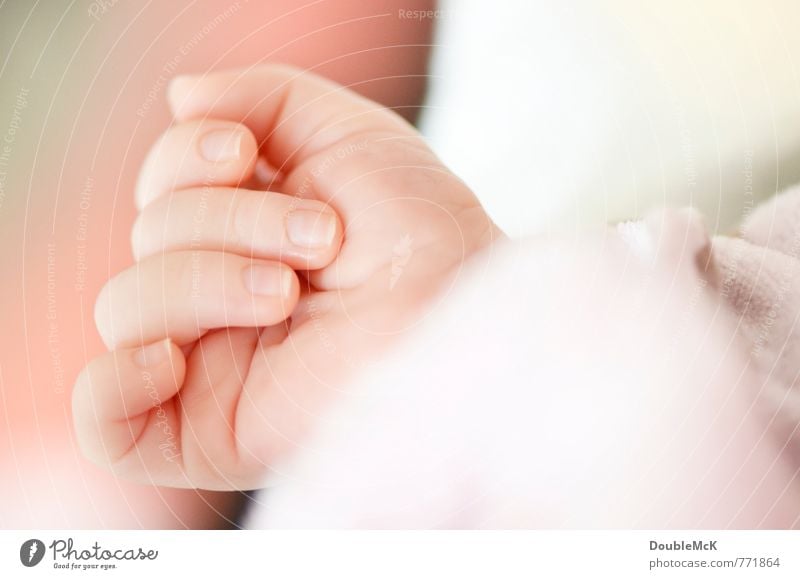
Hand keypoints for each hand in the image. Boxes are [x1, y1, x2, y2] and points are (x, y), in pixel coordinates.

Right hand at [73, 65, 499, 489]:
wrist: (465, 318)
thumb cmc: (422, 235)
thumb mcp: (349, 136)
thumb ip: (266, 100)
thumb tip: (181, 96)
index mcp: (241, 238)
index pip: (160, 191)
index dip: (181, 159)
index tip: (243, 151)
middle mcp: (218, 299)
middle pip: (147, 240)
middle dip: (229, 221)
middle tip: (320, 240)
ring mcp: (207, 367)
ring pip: (124, 309)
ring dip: (203, 281)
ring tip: (288, 292)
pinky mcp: (206, 433)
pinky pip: (106, 424)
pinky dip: (112, 382)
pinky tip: (171, 357)